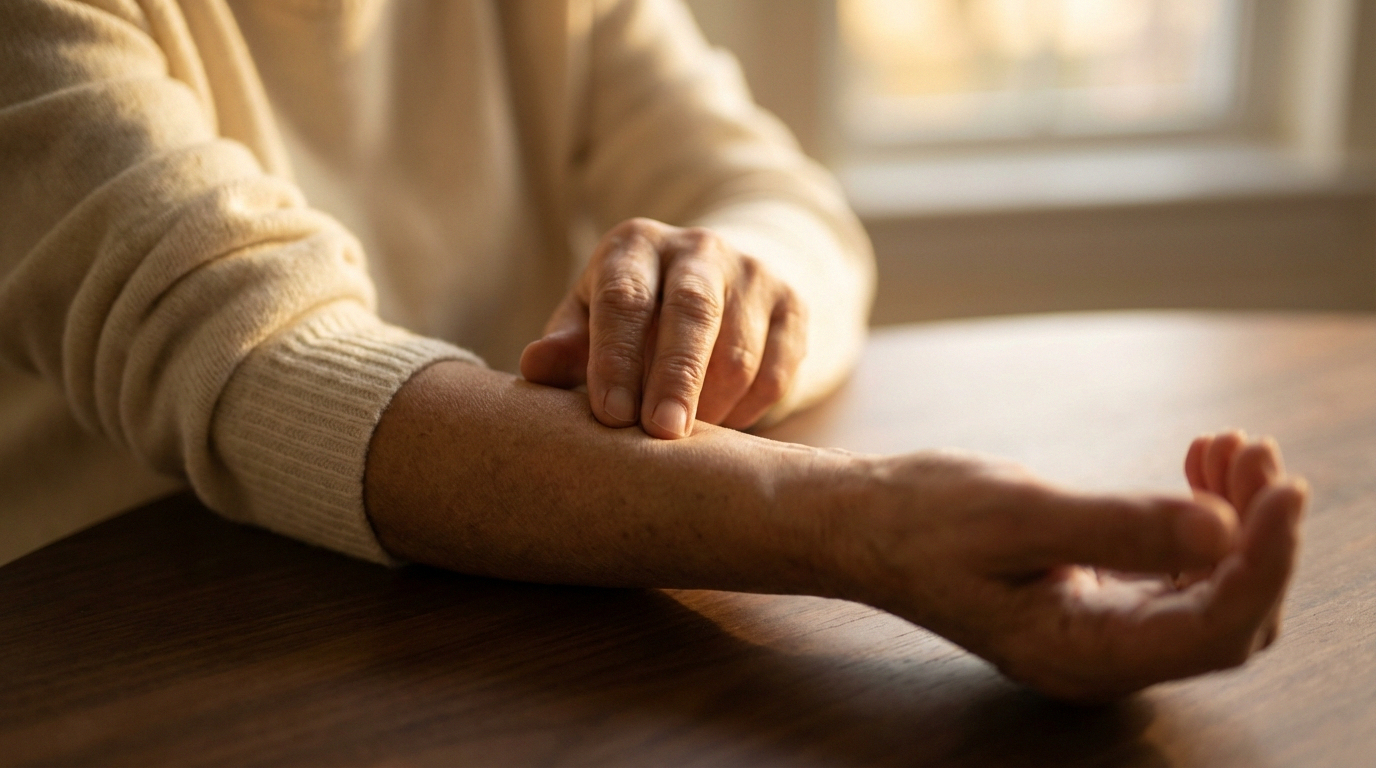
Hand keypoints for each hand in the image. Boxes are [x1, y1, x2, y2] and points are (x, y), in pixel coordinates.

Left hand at [520, 218, 805, 437]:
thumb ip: (565, 344)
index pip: (625, 298)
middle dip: (676, 378)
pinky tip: (720, 425)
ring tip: (682, 438)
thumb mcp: (591, 318)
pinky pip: (776, 371)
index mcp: (636, 246)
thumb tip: (535, 367)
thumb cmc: (634, 313)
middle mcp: (699, 249)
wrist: (717, 279)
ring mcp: (753, 273)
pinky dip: (749, 410)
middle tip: (661, 434)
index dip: (616, 358)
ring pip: (739, 350)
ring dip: (711, 404)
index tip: (611, 415)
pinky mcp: (793, 305)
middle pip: (692, 313)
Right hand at [835, 434, 1304, 700]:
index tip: (1284, 488)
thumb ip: (1121, 526)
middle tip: (1255, 453)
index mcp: (1081, 653)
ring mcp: (1103, 632)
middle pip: (1227, 616)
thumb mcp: (1018, 514)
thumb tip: (1227, 530)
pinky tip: (1197, 465)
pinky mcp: (1097, 599)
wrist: (865, 522)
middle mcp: (1103, 657)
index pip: (1213, 628)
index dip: (1265, 563)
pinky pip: (1178, 572)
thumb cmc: (923, 520)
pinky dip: (1200, 520)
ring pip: (1211, 591)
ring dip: (1235, 521)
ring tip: (1230, 447)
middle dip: (1258, 536)